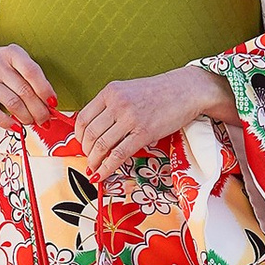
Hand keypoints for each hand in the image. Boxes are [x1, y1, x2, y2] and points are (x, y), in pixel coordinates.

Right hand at [0, 38, 54, 128]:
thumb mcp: (15, 61)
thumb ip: (31, 78)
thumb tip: (49, 104)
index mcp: (12, 54)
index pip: (32, 72)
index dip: (45, 90)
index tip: (53, 103)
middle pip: (24, 91)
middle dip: (39, 110)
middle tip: (45, 119)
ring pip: (11, 103)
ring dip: (26, 117)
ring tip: (32, 122)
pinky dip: (6, 122)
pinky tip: (15, 126)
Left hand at [75, 62, 229, 178]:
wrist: (186, 90)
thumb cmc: (159, 92)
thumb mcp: (128, 91)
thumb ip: (111, 106)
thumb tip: (95, 129)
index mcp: (110, 92)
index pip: (83, 118)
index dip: (78, 136)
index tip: (81, 144)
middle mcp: (117, 104)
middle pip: (89, 134)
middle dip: (86, 152)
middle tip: (89, 159)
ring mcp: (130, 119)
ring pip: (101, 146)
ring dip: (94, 162)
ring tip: (94, 169)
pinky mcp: (144, 133)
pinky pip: (118, 155)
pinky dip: (106, 168)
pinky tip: (102, 175)